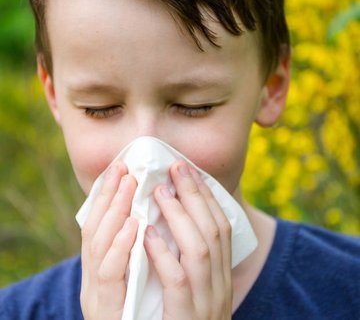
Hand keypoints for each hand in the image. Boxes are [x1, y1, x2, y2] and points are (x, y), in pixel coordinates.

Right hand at [80, 161, 138, 319]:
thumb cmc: (141, 315)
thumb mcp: (137, 280)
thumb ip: (140, 254)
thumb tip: (153, 218)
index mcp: (101, 270)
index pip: (97, 226)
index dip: (106, 196)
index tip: (119, 168)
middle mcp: (91, 281)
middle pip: (93, 231)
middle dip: (109, 197)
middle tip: (123, 168)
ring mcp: (96, 296)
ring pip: (96, 249)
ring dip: (114, 213)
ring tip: (128, 185)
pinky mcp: (106, 312)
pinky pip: (110, 278)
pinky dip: (120, 250)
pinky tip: (135, 228)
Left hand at [144, 161, 232, 319]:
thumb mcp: (199, 290)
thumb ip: (192, 260)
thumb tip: (180, 222)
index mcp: (223, 276)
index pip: (220, 227)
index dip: (206, 197)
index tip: (190, 171)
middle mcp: (220, 286)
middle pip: (212, 230)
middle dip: (195, 196)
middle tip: (177, 167)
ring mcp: (207, 304)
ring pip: (199, 250)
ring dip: (179, 217)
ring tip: (159, 192)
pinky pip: (178, 282)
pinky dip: (163, 254)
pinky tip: (146, 233)